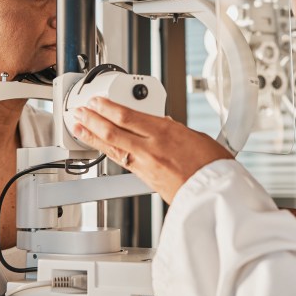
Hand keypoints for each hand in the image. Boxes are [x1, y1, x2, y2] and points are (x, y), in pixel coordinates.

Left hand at [72, 97, 232, 203]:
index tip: (96, 102)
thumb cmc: (213, 166)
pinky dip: (107, 152)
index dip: (107, 107)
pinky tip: (100, 148)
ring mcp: (146, 164)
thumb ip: (175, 130)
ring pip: (113, 147)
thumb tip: (164, 124)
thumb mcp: (196, 136)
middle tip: (80, 111)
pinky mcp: (146, 179)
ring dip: (93, 136)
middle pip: (113, 129)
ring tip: (79, 127)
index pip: (127, 115)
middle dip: (93, 119)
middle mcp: (151, 147)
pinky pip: (121, 162)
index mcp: (165, 131)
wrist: (216, 194)